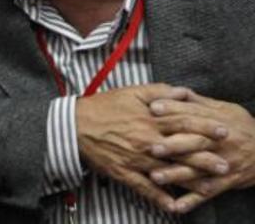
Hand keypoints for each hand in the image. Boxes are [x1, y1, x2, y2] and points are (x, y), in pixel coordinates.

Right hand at [76, 84, 225, 211]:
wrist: (73, 126)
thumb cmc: (102, 107)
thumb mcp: (131, 92)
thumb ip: (159, 90)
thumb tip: (183, 92)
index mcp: (149, 119)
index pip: (183, 123)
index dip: (205, 127)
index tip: (223, 132)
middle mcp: (146, 140)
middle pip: (181, 150)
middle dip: (205, 159)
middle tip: (224, 165)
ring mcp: (135, 159)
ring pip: (167, 172)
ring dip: (189, 180)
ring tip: (209, 188)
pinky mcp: (124, 172)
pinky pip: (144, 189)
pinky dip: (159, 198)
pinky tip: (173, 207)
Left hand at [147, 91, 254, 211]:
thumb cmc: (242, 127)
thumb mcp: (225, 109)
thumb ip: (199, 102)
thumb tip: (175, 90)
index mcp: (217, 122)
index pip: (192, 114)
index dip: (173, 110)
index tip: (153, 108)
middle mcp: (219, 143)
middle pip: (195, 143)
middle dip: (173, 145)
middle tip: (151, 147)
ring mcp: (222, 164)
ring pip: (197, 170)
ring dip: (176, 175)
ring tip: (155, 177)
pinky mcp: (225, 182)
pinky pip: (207, 193)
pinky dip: (191, 201)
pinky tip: (175, 207)